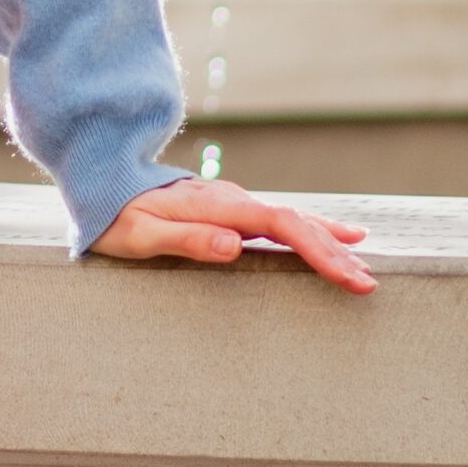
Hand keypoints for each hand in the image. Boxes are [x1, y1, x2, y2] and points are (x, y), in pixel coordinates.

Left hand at [94, 177, 375, 292]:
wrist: (99, 183)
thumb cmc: (115, 217)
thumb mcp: (141, 236)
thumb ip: (188, 239)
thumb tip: (236, 245)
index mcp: (218, 206)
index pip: (281, 227)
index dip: (319, 250)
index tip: (349, 275)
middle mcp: (232, 200)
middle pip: (296, 223)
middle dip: (334, 252)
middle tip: (368, 283)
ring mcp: (232, 203)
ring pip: (291, 219)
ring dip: (326, 240)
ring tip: (361, 256)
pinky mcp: (229, 210)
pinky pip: (278, 221)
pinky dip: (308, 231)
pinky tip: (325, 236)